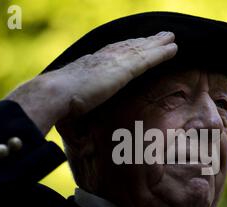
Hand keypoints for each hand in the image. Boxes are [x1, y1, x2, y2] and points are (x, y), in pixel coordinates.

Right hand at [6, 32, 176, 134]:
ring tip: (170, 37)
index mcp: (88, 67)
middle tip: (158, 36)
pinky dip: (161, 53)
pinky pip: (148, 59)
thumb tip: (84, 149)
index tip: (133, 47)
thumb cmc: (55, 109)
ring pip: (141, 49)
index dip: (123, 50)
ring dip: (157, 43)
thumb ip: (79, 129)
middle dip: (144, 41)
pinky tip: (173, 48)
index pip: (110, 55)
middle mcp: (102, 60)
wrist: (53, 95)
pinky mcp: (123, 69)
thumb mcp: (69, 118)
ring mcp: (113, 63)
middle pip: (128, 47)